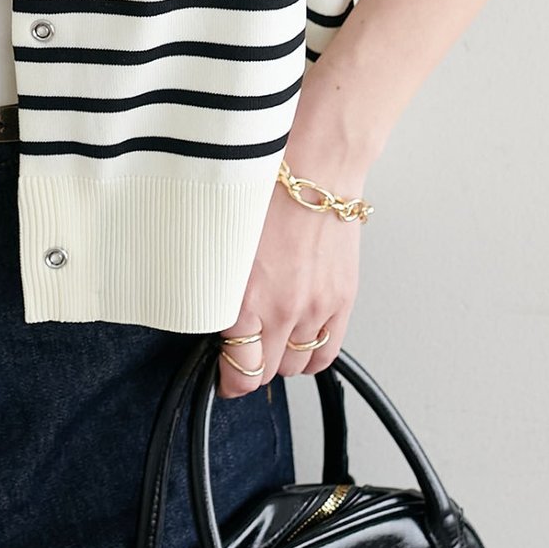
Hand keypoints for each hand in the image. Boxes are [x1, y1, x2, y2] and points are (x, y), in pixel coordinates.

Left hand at [214, 153, 367, 398]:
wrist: (315, 166)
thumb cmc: (263, 189)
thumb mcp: (218, 236)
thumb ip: (213, 278)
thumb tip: (206, 302)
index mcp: (246, 298)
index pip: (241, 371)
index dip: (229, 381)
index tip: (222, 376)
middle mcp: (283, 312)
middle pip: (268, 372)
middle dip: (251, 367)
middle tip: (241, 351)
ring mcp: (316, 309)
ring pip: (298, 365)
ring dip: (281, 359)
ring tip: (269, 340)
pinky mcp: (342, 301)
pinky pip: (328, 352)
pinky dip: (312, 355)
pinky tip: (299, 341)